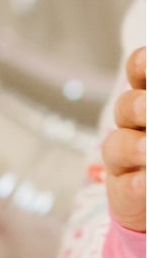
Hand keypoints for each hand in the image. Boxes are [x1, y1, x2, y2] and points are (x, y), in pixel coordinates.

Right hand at [104, 46, 144, 233]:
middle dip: (139, 106)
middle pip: (126, 107)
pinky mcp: (123, 192)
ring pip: (116, 145)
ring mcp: (124, 160)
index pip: (138, 72)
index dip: (141, 65)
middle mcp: (133, 126)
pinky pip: (125, 186)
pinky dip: (138, 183)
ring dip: (135, 146)